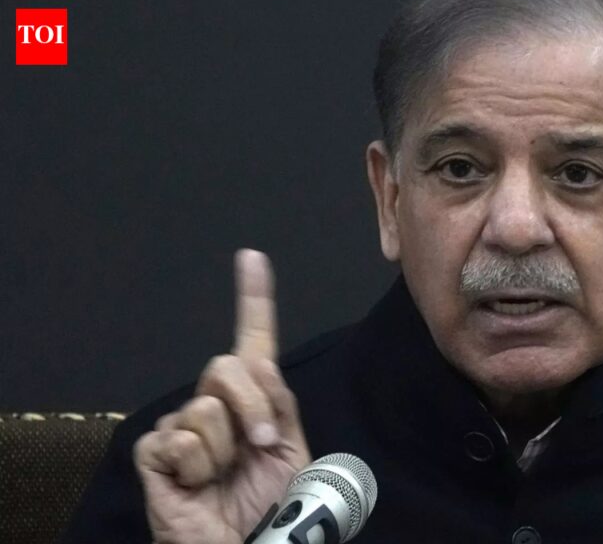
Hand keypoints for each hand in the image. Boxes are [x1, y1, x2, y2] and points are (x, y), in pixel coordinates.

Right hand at [134, 249, 310, 543]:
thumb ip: (279, 404)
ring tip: (224, 477)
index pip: (252, 342)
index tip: (252, 257)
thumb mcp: (290, 449)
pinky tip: (197, 485)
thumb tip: (258, 363)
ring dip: (226, 450)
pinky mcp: (155, 453)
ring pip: (205, 409)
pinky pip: (180, 439)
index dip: (253, 298)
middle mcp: (213, 405)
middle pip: (226, 367)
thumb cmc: (267, 503)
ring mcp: (180, 426)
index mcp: (252, 400)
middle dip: (253, 408)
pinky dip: (197, 467)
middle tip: (259, 447)